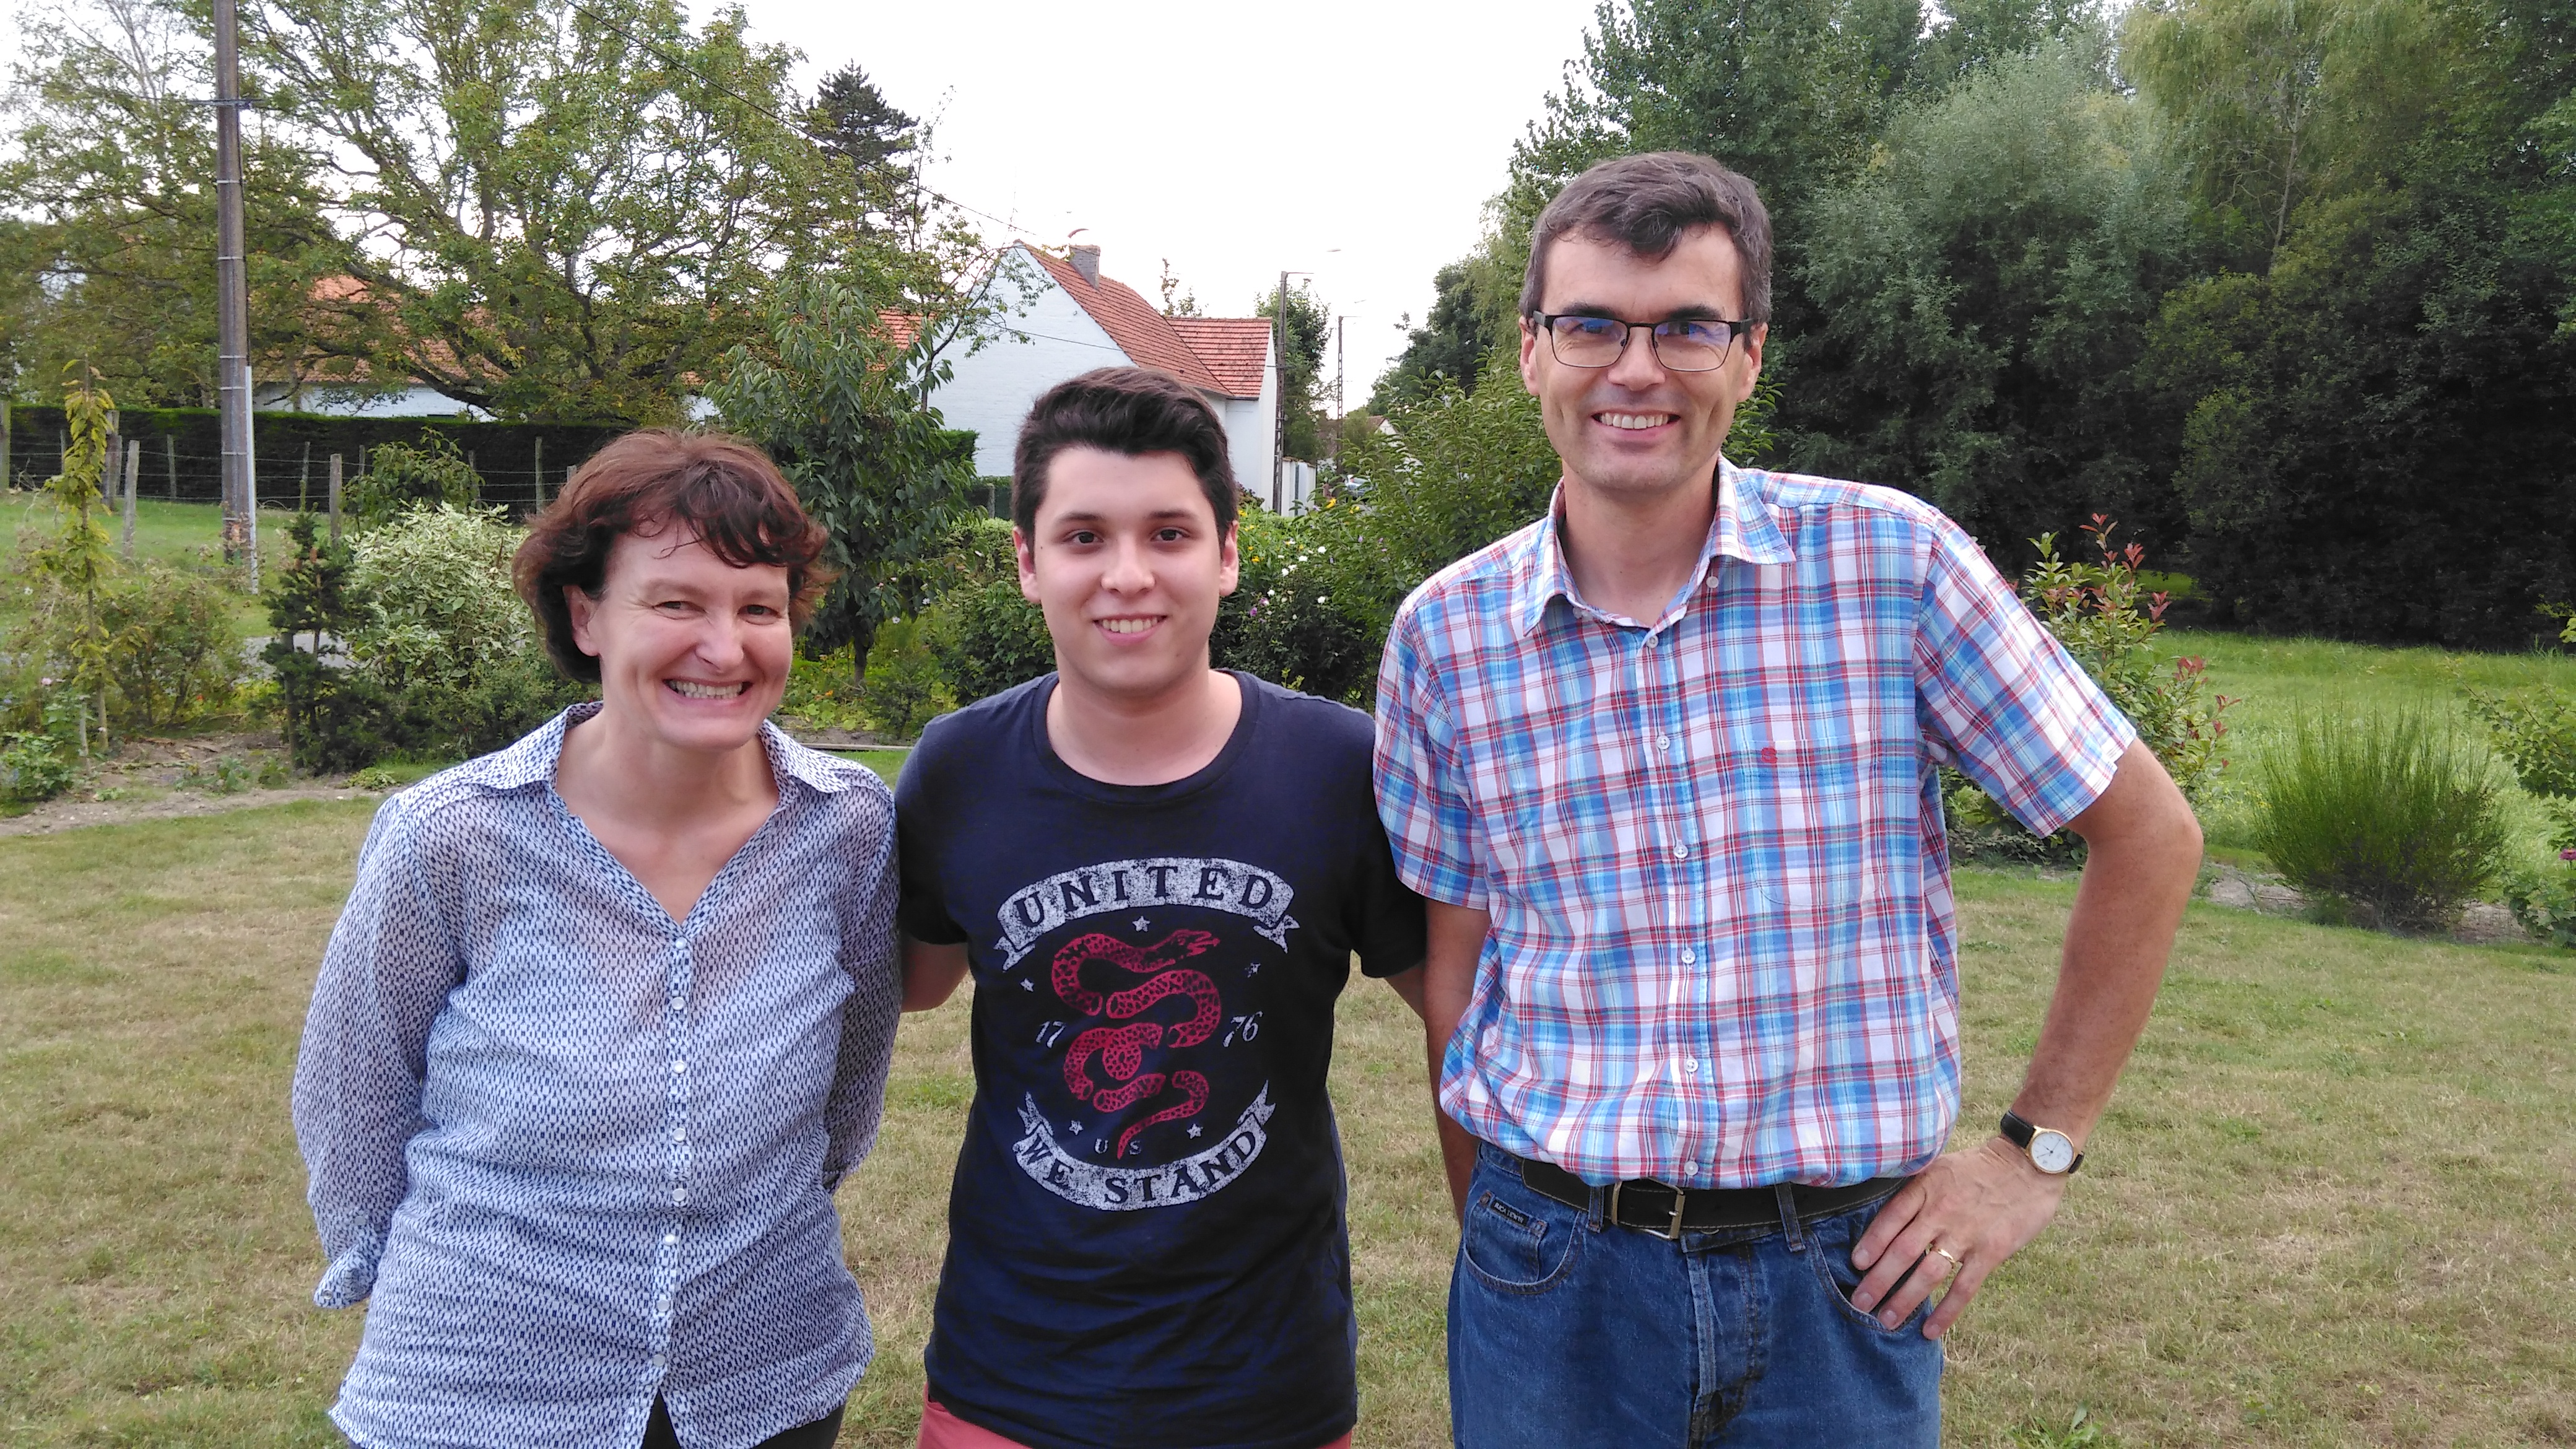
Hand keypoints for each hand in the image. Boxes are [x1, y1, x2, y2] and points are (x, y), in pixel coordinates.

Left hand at [1846, 1136, 2067, 1338]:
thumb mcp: (1939, 1166)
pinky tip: (1930, 1329)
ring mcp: (1966, 1234)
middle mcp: (1941, 1211)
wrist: (2027, 1166)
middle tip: (1859, 1303)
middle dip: (1878, 1281)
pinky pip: (1963, 1288)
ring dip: (1904, 1300)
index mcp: (1925, 1188)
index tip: (1856, 1264)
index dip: (1871, 1243)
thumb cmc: (1978, 1168)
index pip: (1890, 1218)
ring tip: (1886, 1320)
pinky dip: (1946, 1311)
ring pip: (1928, 1273)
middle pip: (1902, 1251)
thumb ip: (1915, 1190)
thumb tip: (1885, 1218)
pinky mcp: (1991, 1252)